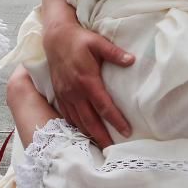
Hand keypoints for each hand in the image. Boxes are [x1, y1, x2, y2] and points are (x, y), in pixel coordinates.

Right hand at [43, 21, 133, 148]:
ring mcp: (65, 95)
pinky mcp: (59, 94)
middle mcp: (74, 91)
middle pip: (90, 120)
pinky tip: (84, 132)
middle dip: (101, 136)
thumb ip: (115, 53)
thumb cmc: (79, 39)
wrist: (55, 37)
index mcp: (87, 81)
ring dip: (89, 134)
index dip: (116, 120)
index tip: (127, 131)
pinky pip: (67, 116)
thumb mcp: (98, 42)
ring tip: (100, 146)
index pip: (104, 106)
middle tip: (112, 150)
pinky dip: (76, 126)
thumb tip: (132, 60)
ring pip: (77, 121)